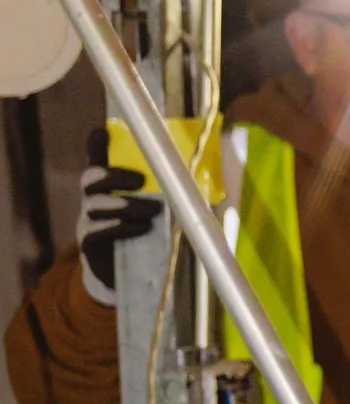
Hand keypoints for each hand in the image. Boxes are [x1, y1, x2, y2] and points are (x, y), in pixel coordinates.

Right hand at [77, 126, 161, 306]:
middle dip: (114, 176)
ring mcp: (87, 221)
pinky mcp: (89, 243)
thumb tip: (207, 170)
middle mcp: (92, 199)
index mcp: (108, 186)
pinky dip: (122, 227)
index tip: (104, 130)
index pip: (97, 159)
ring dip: (126, 205)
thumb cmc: (147, 231)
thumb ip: (171, 188)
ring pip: (95, 205)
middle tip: (141, 181)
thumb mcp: (158, 207)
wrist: (129, 272)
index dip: (97, 145)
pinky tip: (142, 228)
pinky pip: (98, 231)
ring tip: (152, 211)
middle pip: (91, 178)